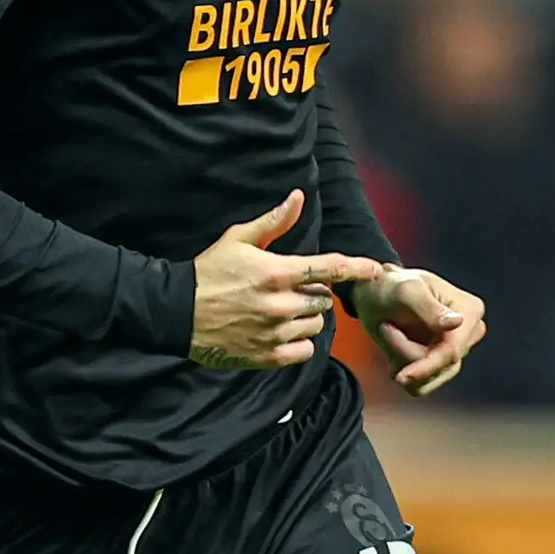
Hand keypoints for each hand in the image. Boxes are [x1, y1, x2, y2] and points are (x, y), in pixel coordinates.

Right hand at [190, 191, 384, 370]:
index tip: (377, 268)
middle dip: (313, 292)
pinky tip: (282, 333)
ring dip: (307, 317)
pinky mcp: (269, 356)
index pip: (330, 267)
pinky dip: (300, 342)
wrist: (177, 313)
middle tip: (288, 289)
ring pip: (317, 324)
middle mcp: (281, 303)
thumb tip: (298, 198)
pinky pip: (305, 350)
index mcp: (277, 271)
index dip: (358, 267)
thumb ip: (273, 222)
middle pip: (323, 298)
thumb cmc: (208, 272)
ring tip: (282, 311)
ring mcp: (276, 332)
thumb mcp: (237, 239)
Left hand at [349, 265, 487, 395]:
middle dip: (405, 353)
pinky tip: (392, 350)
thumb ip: (429, 308)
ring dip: (401, 362)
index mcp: (470, 311)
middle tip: (385, 327)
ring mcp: (457, 349)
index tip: (399, 376)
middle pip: (440, 366)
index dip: (426, 366)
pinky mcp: (442, 364)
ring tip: (388, 333)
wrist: (376, 293)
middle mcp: (470, 332)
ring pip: (429, 379)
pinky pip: (422, 385)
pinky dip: (402, 371)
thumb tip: (458, 323)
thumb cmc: (391, 285)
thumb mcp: (407, 291)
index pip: (452, 351)